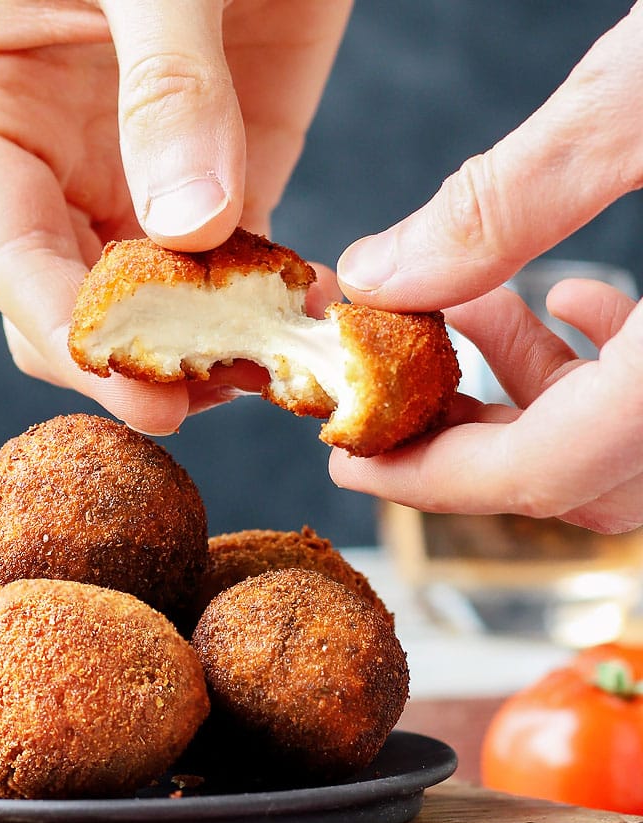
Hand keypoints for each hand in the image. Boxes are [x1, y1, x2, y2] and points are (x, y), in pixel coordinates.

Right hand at [0, 0, 350, 433]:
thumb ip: (164, 84)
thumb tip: (188, 224)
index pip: (11, 259)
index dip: (69, 336)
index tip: (139, 393)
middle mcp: (49, 160)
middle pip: (72, 300)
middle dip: (133, 357)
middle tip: (205, 395)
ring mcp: (133, 175)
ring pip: (148, 301)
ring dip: (197, 347)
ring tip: (259, 373)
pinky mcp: (216, 175)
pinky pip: (222, 266)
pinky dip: (252, 305)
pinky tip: (291, 324)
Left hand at [330, 4, 642, 530]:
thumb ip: (505, 201)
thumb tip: (381, 271)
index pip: (546, 472)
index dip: (430, 479)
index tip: (349, 462)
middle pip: (578, 475)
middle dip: (468, 432)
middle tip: (392, 389)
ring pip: (619, 440)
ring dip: (525, 385)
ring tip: (464, 307)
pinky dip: (602, 360)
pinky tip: (571, 291)